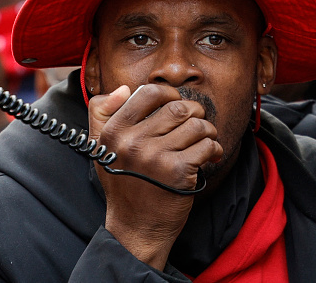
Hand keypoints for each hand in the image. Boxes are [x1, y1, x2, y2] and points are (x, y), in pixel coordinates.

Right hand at [88, 84, 221, 269]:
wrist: (136, 227)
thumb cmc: (124, 183)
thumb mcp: (101, 147)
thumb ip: (102, 113)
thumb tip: (123, 89)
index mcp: (114, 131)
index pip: (148, 92)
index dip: (169, 93)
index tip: (175, 103)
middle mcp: (132, 141)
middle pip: (178, 107)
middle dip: (195, 112)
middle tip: (196, 124)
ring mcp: (155, 157)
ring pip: (197, 125)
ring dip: (207, 131)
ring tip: (204, 140)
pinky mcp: (177, 172)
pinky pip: (207, 145)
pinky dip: (214, 149)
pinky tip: (209, 156)